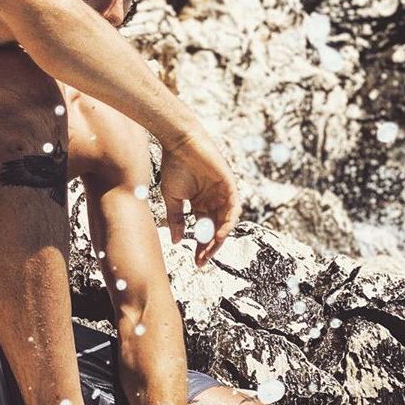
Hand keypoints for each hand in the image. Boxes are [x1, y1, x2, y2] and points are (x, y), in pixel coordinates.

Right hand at [160, 128, 240, 267]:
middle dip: (210, 247)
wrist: (179, 143)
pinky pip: (233, 208)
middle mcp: (214, 200)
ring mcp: (223, 193)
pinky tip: (219, 235)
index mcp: (201, 203)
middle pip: (216, 229)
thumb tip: (177, 241)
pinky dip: (227, 222)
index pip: (204, 230)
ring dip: (219, 238)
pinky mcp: (229, 184)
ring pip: (226, 222)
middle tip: (203, 261)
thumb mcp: (172, 198)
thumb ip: (176, 220)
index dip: (200, 247)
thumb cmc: (174, 166)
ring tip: (210, 252)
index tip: (195, 262)